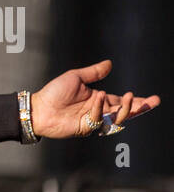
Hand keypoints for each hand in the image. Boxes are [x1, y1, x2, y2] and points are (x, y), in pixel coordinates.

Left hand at [30, 59, 159, 138]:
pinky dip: (100, 106)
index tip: (153, 99)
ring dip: (126, 108)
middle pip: (124, 112)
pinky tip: (98, 96)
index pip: (121, 101)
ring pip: (116, 118)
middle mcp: (98, 111)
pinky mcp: (85, 128)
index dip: (137, 101)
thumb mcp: (76, 77)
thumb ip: (94, 72)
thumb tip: (110, 63)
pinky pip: (99, 119)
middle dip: (140, 108)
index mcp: (98, 99)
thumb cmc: (53, 92)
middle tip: (153, 102)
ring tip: (130, 96)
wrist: (38, 107)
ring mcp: (92, 121)